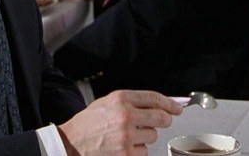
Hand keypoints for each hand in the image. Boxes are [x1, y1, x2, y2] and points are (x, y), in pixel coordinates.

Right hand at [58, 90, 181, 155]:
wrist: (71, 143)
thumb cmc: (89, 123)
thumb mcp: (107, 103)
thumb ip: (131, 102)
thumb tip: (158, 105)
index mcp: (121, 99)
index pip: (154, 98)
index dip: (170, 103)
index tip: (177, 108)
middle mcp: (126, 116)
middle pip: (161, 118)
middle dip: (164, 120)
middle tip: (159, 122)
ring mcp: (126, 136)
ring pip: (153, 136)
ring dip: (145, 137)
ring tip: (127, 136)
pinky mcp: (126, 153)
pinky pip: (144, 151)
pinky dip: (137, 150)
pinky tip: (123, 147)